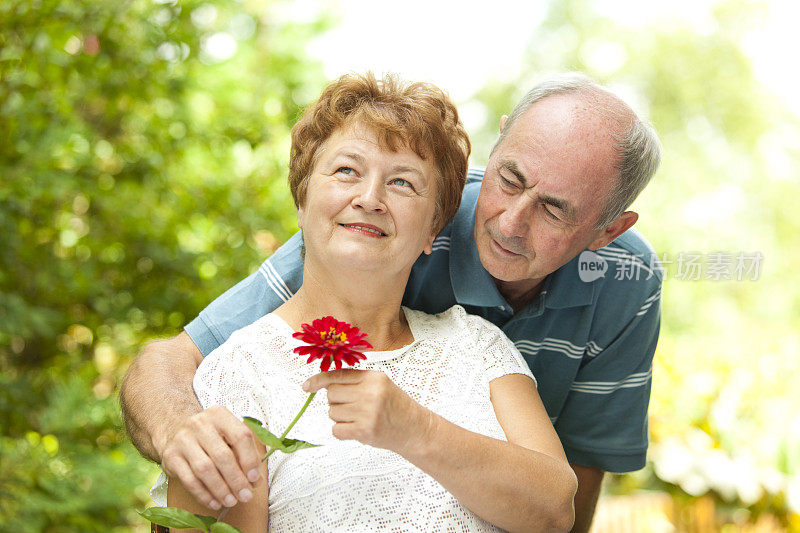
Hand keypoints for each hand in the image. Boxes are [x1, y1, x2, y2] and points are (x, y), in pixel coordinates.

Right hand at [158, 405, 261, 510]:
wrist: (174, 430)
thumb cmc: (209, 435)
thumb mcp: (228, 434)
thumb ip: (244, 453)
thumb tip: (254, 481)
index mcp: (220, 415)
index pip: (240, 436)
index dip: (250, 459)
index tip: (254, 478)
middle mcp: (200, 424)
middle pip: (222, 456)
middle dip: (236, 480)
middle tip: (245, 495)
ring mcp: (183, 440)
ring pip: (205, 469)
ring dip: (221, 489)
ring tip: (231, 501)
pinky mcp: (171, 456)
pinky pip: (189, 480)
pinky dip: (204, 495)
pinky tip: (214, 502)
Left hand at [304, 369, 429, 452]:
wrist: (414, 429)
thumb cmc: (396, 406)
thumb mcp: (380, 385)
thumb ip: (356, 381)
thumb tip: (325, 382)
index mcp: (373, 378)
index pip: (338, 375)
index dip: (319, 380)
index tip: (307, 386)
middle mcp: (369, 393)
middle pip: (331, 394)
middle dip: (337, 401)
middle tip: (352, 406)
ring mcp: (367, 412)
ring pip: (332, 412)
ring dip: (341, 417)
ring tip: (359, 418)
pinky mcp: (364, 431)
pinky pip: (336, 429)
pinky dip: (342, 431)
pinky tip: (357, 429)